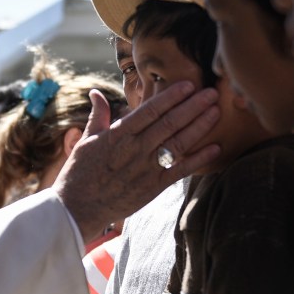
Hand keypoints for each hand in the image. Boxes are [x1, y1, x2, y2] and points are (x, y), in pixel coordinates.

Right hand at [55, 82, 219, 240]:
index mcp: (119, 134)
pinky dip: (199, 159)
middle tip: (211, 92)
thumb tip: (96, 93)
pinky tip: (215, 148)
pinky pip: (180, 170)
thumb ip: (98, 115)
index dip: (171, 96)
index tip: (188, 84)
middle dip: (192, 106)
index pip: (150, 110)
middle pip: (170, 123)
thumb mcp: (86, 140)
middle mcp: (135, 149)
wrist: (78, 208)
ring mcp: (146, 168)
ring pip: (178, 143)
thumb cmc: (79, 173)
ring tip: (216, 112)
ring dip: (199, 127)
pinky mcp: (152, 187)